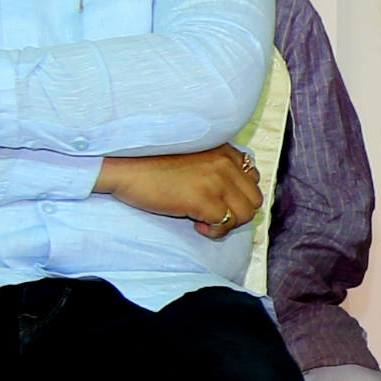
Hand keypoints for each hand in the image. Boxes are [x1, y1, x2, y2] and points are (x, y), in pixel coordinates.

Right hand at [98, 146, 259, 236]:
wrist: (125, 167)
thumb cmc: (152, 165)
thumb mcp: (193, 157)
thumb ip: (215, 167)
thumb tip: (229, 194)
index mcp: (224, 151)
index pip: (253, 178)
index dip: (238, 195)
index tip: (220, 201)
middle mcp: (226, 163)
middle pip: (254, 198)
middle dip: (236, 212)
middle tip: (212, 215)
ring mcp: (216, 181)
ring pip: (245, 213)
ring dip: (228, 223)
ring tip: (204, 220)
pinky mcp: (204, 199)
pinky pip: (225, 223)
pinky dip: (214, 230)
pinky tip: (196, 225)